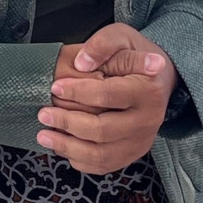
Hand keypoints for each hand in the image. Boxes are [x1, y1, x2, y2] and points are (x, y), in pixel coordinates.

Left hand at [40, 24, 174, 173]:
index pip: (108, 95)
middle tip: (43, 113)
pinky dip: (78, 160)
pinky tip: (62, 146)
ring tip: (44, 135)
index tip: (55, 87)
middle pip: (103, 131)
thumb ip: (102, 45)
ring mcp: (141, 141)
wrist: (158, 78)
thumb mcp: (121, 37)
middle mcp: (149, 120)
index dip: (78, 92)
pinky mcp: (132, 154)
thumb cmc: (135, 56)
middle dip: (67, 123)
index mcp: (148, 90)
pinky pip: (103, 165)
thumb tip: (82, 63)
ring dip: (67, 147)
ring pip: (101, 154)